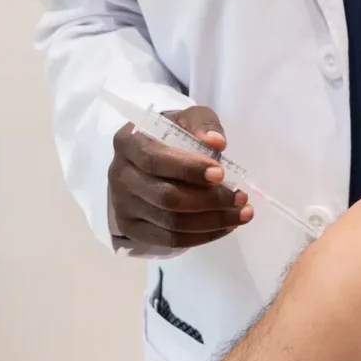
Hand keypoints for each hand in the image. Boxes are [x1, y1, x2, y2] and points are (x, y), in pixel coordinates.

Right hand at [108, 107, 250, 250]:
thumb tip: (217, 143)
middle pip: (166, 197)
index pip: (155, 160)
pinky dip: (202, 236)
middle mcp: (120, 175)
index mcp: (128, 142)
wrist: (150, 157)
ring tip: (241, 213)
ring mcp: (123, 205)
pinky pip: (170, 240)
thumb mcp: (188, 119)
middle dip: (209, 200)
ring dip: (212, 221)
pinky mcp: (132, 228)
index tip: (221, 173)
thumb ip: (202, 125)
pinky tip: (225, 226)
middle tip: (240, 197)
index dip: (189, 169)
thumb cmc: (171, 135)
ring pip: (170, 223)